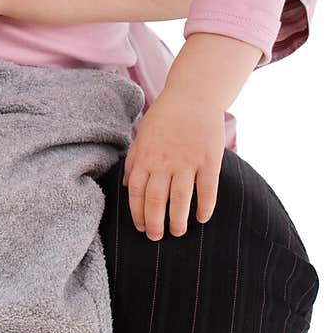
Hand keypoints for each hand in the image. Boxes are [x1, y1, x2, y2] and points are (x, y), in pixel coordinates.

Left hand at [123, 87, 225, 239]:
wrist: (193, 94)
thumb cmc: (165, 115)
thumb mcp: (143, 134)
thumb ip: (134, 159)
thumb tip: (124, 185)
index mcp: (146, 155)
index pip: (136, 191)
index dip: (137, 212)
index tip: (141, 227)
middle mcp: (164, 161)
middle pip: (156, 199)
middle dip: (154, 223)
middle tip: (156, 238)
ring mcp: (187, 161)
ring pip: (180, 199)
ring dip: (177, 220)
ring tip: (177, 232)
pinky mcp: (209, 160)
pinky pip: (207, 189)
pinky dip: (205, 207)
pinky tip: (202, 218)